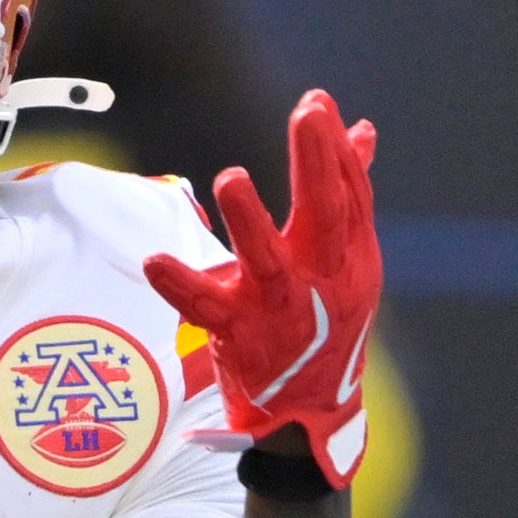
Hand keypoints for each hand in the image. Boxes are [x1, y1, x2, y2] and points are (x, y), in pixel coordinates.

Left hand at [145, 87, 379, 493]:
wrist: (309, 415)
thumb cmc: (327, 323)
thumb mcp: (349, 262)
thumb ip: (349, 196)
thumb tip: (360, 130)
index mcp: (351, 259)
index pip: (350, 194)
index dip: (334, 148)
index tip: (318, 102)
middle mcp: (323, 282)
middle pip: (325, 217)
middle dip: (316, 165)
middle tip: (307, 115)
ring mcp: (281, 312)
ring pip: (268, 263)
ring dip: (251, 221)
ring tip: (232, 177)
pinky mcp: (240, 339)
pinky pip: (206, 311)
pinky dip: (182, 286)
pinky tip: (156, 260)